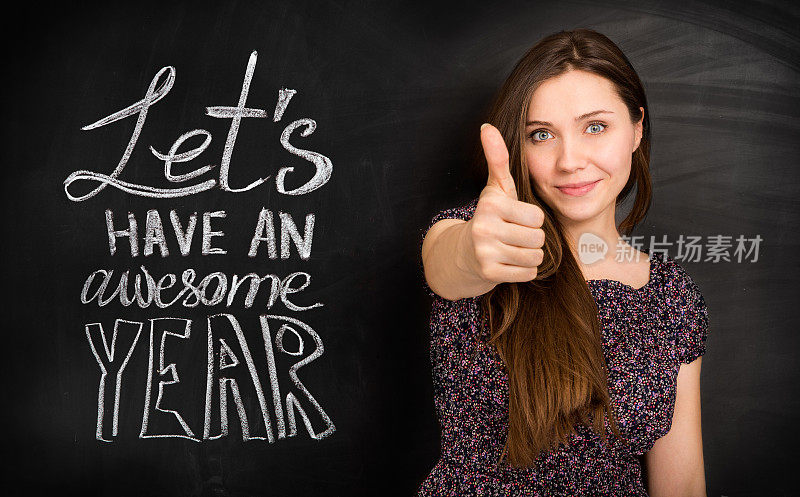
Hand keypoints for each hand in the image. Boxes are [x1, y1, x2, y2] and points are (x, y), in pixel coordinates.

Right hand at [458, 123, 545, 283]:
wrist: (463, 253)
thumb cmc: (489, 217)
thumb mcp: (496, 188)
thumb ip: (497, 158)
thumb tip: (487, 126)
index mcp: (491, 205)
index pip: (537, 217)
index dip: (531, 219)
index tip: (515, 219)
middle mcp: (484, 228)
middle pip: (537, 238)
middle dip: (531, 239)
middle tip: (514, 236)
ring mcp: (485, 252)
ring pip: (534, 257)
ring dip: (528, 255)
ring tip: (512, 249)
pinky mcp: (489, 273)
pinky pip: (527, 273)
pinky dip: (523, 271)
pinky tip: (509, 263)